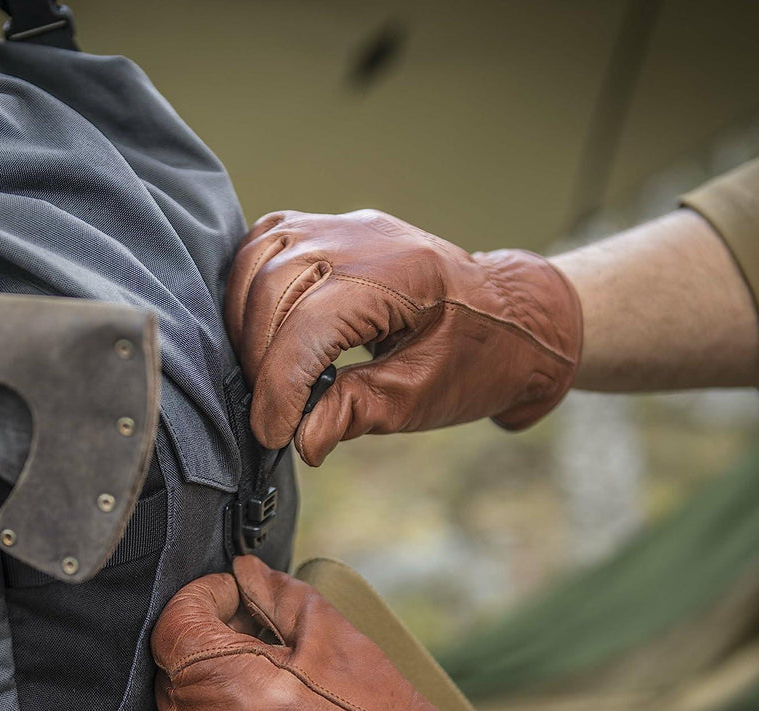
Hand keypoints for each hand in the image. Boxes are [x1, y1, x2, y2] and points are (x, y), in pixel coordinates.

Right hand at [224, 209, 582, 464]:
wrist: (512, 319)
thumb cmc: (477, 358)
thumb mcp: (423, 397)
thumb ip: (357, 412)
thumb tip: (301, 438)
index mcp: (403, 273)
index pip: (313, 322)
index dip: (281, 384)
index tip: (272, 433)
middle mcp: (367, 236)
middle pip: (276, 284)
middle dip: (260, 358)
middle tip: (271, 413)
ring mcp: (346, 225)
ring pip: (260, 256)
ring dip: (246, 322)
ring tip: (261, 376)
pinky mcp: (331, 229)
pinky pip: (268, 243)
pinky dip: (249, 287)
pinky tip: (257, 331)